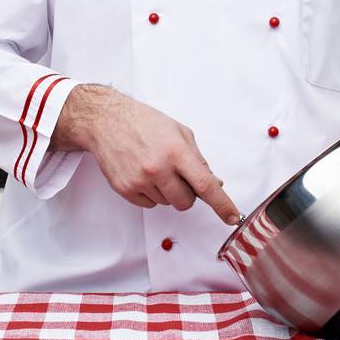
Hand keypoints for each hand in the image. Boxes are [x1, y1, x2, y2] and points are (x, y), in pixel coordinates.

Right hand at [50, 84, 241, 224]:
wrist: (106, 121)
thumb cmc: (145, 123)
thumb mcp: (179, 132)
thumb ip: (198, 160)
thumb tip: (215, 183)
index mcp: (176, 151)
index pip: (205, 185)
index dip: (222, 204)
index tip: (233, 217)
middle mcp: (158, 169)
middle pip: (186, 202)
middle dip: (187, 193)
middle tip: (177, 175)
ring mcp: (140, 181)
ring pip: (167, 203)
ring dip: (167, 191)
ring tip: (155, 167)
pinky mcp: (125, 189)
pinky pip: (150, 205)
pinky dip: (151, 194)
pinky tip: (142, 173)